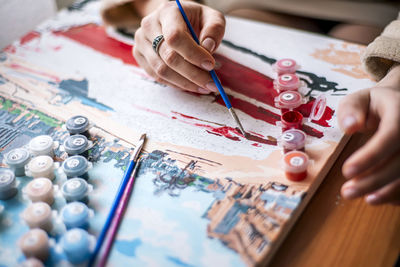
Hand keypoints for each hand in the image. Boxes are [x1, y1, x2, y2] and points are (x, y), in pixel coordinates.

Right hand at [133, 1, 224, 93]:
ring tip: (204, 86)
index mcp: (167, 12)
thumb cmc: (194, 19)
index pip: (175, 37)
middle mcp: (149, 25)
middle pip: (169, 57)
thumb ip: (214, 29)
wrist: (174, 19)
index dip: (193, 54)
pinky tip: (191, 85)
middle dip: (193, 74)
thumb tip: (208, 48)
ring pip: (162, 70)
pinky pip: (157, 76)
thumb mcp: (211, 17)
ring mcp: (141, 41)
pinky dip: (176, 84)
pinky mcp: (140, 55)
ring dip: (186, 82)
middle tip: (211, 83)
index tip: (210, 65)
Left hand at [338, 64, 399, 204]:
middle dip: (374, 180)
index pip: (390, 135)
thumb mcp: (359, 98)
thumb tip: (350, 126)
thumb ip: (351, 108)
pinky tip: (381, 197)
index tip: (346, 171)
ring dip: (388, 191)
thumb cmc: (376, 104)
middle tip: (347, 192)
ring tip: (365, 199)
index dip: (370, 156)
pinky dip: (399, 193)